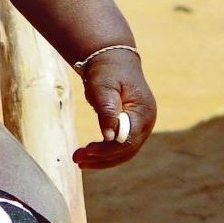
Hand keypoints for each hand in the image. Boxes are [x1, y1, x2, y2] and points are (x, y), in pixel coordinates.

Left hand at [73, 48, 155, 167]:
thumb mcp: (103, 87)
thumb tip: (108, 137)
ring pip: (124, 152)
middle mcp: (146, 123)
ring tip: (78, 161)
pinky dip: (105, 153)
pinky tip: (88, 155)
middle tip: (77, 160)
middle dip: (101, 158)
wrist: (113, 61)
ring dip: (102, 160)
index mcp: (143, 112)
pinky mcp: (132, 129)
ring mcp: (141, 127)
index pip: (127, 140)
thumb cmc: (107, 72)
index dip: (107, 149)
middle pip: (126, 150)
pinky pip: (120, 147)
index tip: (87, 151)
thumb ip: (107, 110)